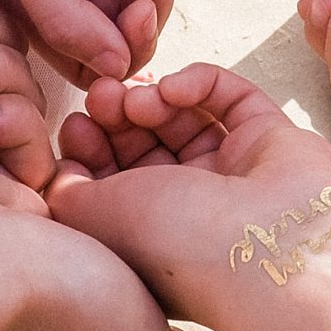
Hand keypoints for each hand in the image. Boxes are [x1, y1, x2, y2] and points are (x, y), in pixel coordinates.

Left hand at [47, 63, 330, 320]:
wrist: (266, 246)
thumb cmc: (174, 243)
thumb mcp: (94, 217)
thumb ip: (65, 191)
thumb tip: (62, 171)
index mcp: (148, 234)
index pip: (111, 177)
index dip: (89, 146)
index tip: (75, 123)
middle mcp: (190, 205)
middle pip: (144, 142)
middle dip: (117, 114)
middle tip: (102, 94)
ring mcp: (231, 171)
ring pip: (183, 117)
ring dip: (152, 98)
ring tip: (138, 96)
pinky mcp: (268, 138)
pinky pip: (230, 96)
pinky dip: (199, 83)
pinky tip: (175, 89)